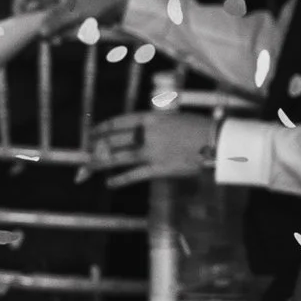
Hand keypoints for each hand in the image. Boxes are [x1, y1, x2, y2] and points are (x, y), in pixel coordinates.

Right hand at [12, 0, 127, 35]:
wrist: (121, 2)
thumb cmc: (99, 0)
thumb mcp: (76, 11)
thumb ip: (56, 21)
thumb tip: (40, 32)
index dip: (17, 7)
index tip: (19, 24)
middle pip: (32, 8)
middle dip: (35, 24)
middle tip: (42, 38)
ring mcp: (59, 2)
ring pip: (43, 18)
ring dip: (48, 30)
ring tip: (57, 40)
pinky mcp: (67, 12)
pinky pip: (55, 23)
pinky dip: (57, 31)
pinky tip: (64, 38)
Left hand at [88, 110, 216, 182]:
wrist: (215, 141)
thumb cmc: (198, 126)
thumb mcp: (173, 117)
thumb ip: (155, 124)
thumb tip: (140, 130)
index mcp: (150, 118)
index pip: (119, 122)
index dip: (102, 127)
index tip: (92, 131)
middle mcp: (147, 134)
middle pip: (114, 140)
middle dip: (96, 147)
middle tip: (84, 152)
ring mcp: (152, 152)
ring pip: (119, 158)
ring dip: (100, 163)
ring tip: (86, 168)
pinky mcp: (159, 168)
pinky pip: (134, 175)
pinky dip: (120, 179)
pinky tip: (109, 183)